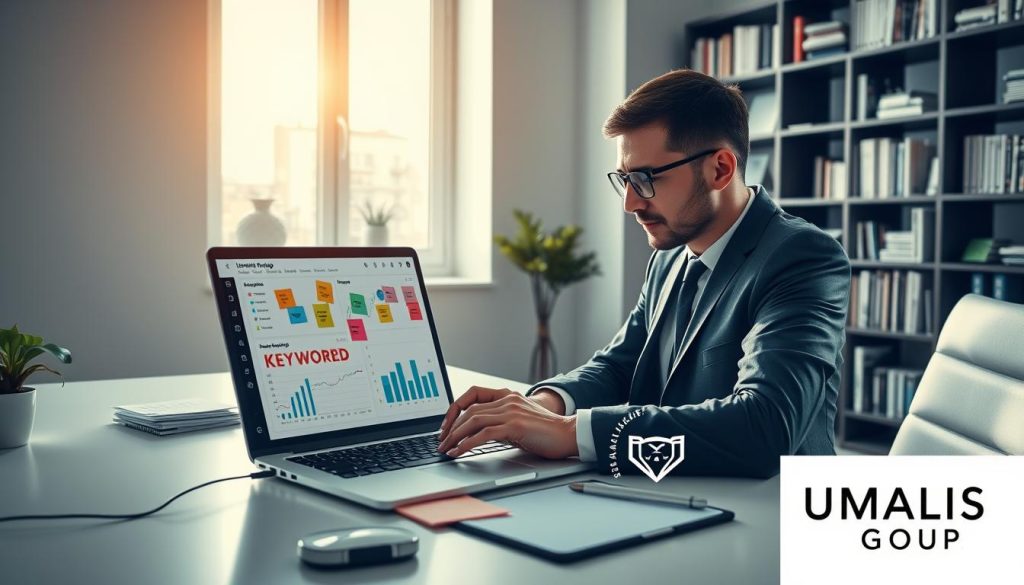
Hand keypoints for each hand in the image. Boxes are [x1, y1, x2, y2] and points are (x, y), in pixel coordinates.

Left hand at [437, 386, 578, 458]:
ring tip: (446, 450)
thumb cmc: (546, 432)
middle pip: (469, 411)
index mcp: (507, 396)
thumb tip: (477, 434)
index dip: (455, 409)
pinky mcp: (515, 426)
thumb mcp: (519, 421)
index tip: (446, 426)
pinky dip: (467, 443)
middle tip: (441, 443)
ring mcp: (511, 412)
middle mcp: (507, 400)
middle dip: (451, 428)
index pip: (472, 395)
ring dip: (455, 437)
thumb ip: (501, 422)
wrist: (569, 435)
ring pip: (473, 421)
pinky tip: (459, 451)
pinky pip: (483, 434)